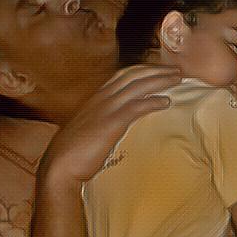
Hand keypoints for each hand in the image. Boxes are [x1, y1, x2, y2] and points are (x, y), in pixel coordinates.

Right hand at [39, 65, 180, 186]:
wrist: (59, 167)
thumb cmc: (72, 154)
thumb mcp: (87, 131)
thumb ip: (100, 123)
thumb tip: (112, 127)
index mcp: (95, 98)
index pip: (122, 75)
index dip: (143, 70)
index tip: (159, 70)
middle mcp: (101, 98)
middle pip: (133, 74)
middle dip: (156, 69)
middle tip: (176, 70)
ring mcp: (106, 109)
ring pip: (138, 86)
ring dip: (160, 80)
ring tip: (178, 79)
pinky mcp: (111, 123)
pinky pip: (137, 106)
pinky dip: (154, 101)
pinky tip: (167, 102)